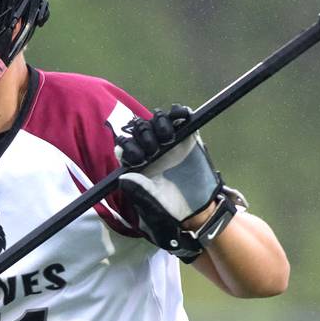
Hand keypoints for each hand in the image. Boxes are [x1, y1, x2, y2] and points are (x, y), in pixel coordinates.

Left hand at [115, 105, 234, 261]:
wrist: (196, 208)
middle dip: (144, 134)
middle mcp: (150, 149)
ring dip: (160, 123)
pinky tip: (182, 116)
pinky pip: (180, 116)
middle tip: (154, 150)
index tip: (140, 157)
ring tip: (167, 138)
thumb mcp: (150, 200)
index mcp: (137, 161)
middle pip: (141, 128)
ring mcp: (168, 141)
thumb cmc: (169, 206)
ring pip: (158, 119)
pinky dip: (179, 112)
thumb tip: (123, 177)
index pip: (126, 144)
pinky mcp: (187, 136)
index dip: (129, 146)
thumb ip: (138, 188)